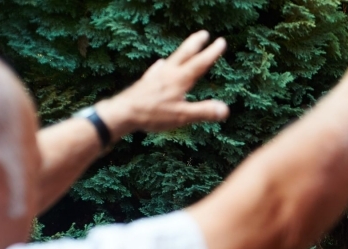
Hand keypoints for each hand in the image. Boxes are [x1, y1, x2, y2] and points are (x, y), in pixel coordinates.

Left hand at [97, 31, 229, 137]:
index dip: (212, 53)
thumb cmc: (152, 114)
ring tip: (186, 47)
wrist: (122, 112)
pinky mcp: (146, 82)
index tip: (221, 41)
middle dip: (195, 43)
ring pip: (172, 59)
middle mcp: (168, 73)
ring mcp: (156, 76)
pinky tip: (160, 64)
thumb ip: (203, 112)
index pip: (200, 63)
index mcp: (179, 79)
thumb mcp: (182, 116)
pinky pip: (157, 69)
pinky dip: (162, 65)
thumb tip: (225, 109)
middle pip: (184, 54)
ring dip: (182, 52)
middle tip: (204, 33)